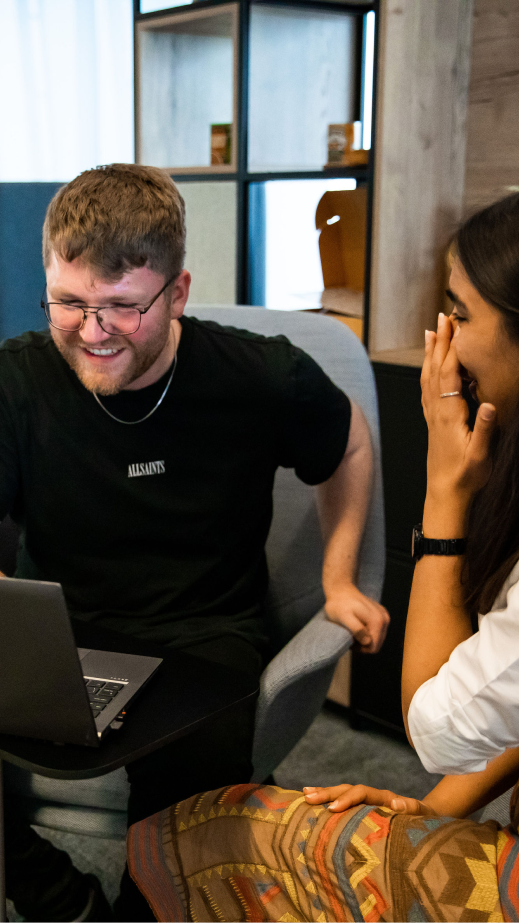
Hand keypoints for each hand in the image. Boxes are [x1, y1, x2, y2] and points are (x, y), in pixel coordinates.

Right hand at [303, 783, 436, 815]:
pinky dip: (329, 801)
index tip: (331, 809)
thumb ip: (412, 807)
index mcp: (384, 797)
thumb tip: (396, 800)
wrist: (429, 817)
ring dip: (324, 794)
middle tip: (308, 797)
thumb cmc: (426, 820)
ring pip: (342, 793)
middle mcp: (373, 796)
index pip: (361, 793)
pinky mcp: (364, 810)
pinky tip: (314, 805)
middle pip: (347, 789)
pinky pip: (345, 804)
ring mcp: (368, 802)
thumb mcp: (424, 815)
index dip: (346, 799)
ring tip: (304, 795)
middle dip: (327, 793)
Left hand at [325, 584, 389, 652]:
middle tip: (349, 635)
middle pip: (376, 644)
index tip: (349, 639)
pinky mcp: (382, 615)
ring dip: (364, 638)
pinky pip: (377, 632)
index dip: (360, 648)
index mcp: (377, 621)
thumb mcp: (344, 617)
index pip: (373, 648)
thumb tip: (368, 642)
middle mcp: (384, 619)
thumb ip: (357, 629)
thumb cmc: (339, 604)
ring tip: (352, 630)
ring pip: (377, 639)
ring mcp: (384, 616)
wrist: (341, 589)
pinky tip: (358, 625)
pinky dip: (367, 632)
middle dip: (363, 644)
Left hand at [421, 314, 495, 510]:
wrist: (445, 495)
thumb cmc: (465, 477)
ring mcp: (432, 416)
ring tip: (432, 332)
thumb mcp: (481, 454)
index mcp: (449, 415)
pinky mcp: (432, 423)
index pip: (449, 374)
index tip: (454, 326)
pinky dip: (427, 372)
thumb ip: (485, 428)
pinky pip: (427, 390)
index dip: (451, 348)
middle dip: (440, 342)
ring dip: (431, 353)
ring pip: (428, 377)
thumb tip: (489, 403)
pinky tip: (429, 366)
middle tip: (442, 317)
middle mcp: (437, 411)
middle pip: (435, 369)